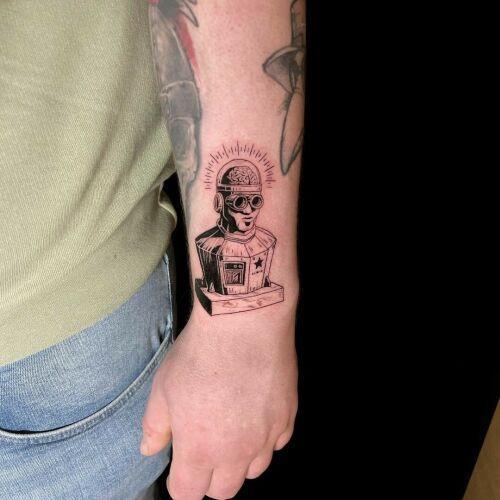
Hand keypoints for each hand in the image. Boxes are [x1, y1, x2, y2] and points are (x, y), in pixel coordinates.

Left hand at [140, 312, 297, 498]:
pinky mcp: (287, 415)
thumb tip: (149, 449)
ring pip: (255, 470)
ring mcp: (266, 435)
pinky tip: (256, 415)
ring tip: (232, 432)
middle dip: (210, 479)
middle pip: (224, 490)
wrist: (242, 324)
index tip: (180, 468)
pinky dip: (267, 438)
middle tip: (205, 451)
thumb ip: (154, 426)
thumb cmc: (201, 354)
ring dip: (241, 461)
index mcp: (199, 450)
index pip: (188, 494)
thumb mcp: (163, 388)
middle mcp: (236, 452)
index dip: (181, 484)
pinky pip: (278, 442)